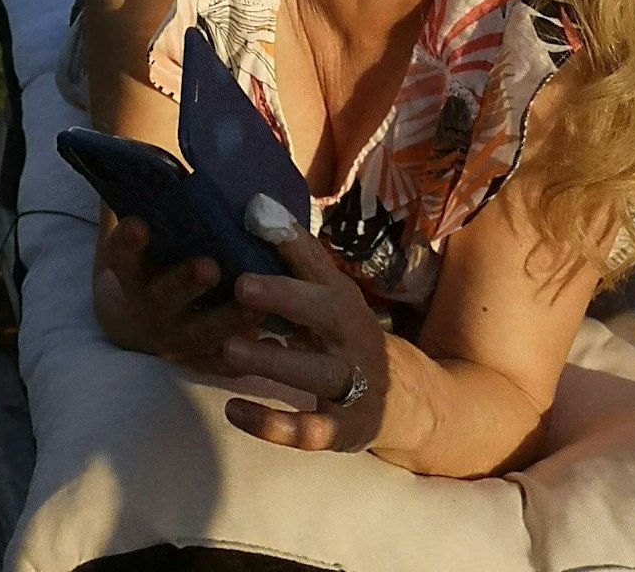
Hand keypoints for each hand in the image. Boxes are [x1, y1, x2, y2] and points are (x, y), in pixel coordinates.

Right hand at [92, 217, 257, 366]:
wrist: (146, 322)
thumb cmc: (157, 260)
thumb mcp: (148, 240)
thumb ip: (162, 210)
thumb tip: (184, 155)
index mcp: (133, 273)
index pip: (123, 255)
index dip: (128, 241)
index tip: (140, 223)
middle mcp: (151, 307)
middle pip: (165, 296)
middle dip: (186, 281)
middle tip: (209, 266)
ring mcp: (177, 338)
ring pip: (202, 333)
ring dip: (228, 319)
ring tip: (256, 304)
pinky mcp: (203, 360)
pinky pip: (226, 361)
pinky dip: (247, 354)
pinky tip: (271, 341)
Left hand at [219, 229, 389, 452]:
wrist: (405, 400)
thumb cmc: (345, 334)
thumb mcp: (329, 293)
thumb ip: (294, 256)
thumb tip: (256, 206)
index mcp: (342, 299)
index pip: (318, 266)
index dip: (289, 244)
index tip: (253, 222)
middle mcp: (352, 337)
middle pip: (324, 313)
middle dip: (284, 298)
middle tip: (240, 286)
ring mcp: (352, 384)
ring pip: (314, 372)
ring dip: (273, 361)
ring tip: (229, 349)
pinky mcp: (341, 429)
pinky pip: (307, 429)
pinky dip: (271, 424)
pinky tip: (233, 409)